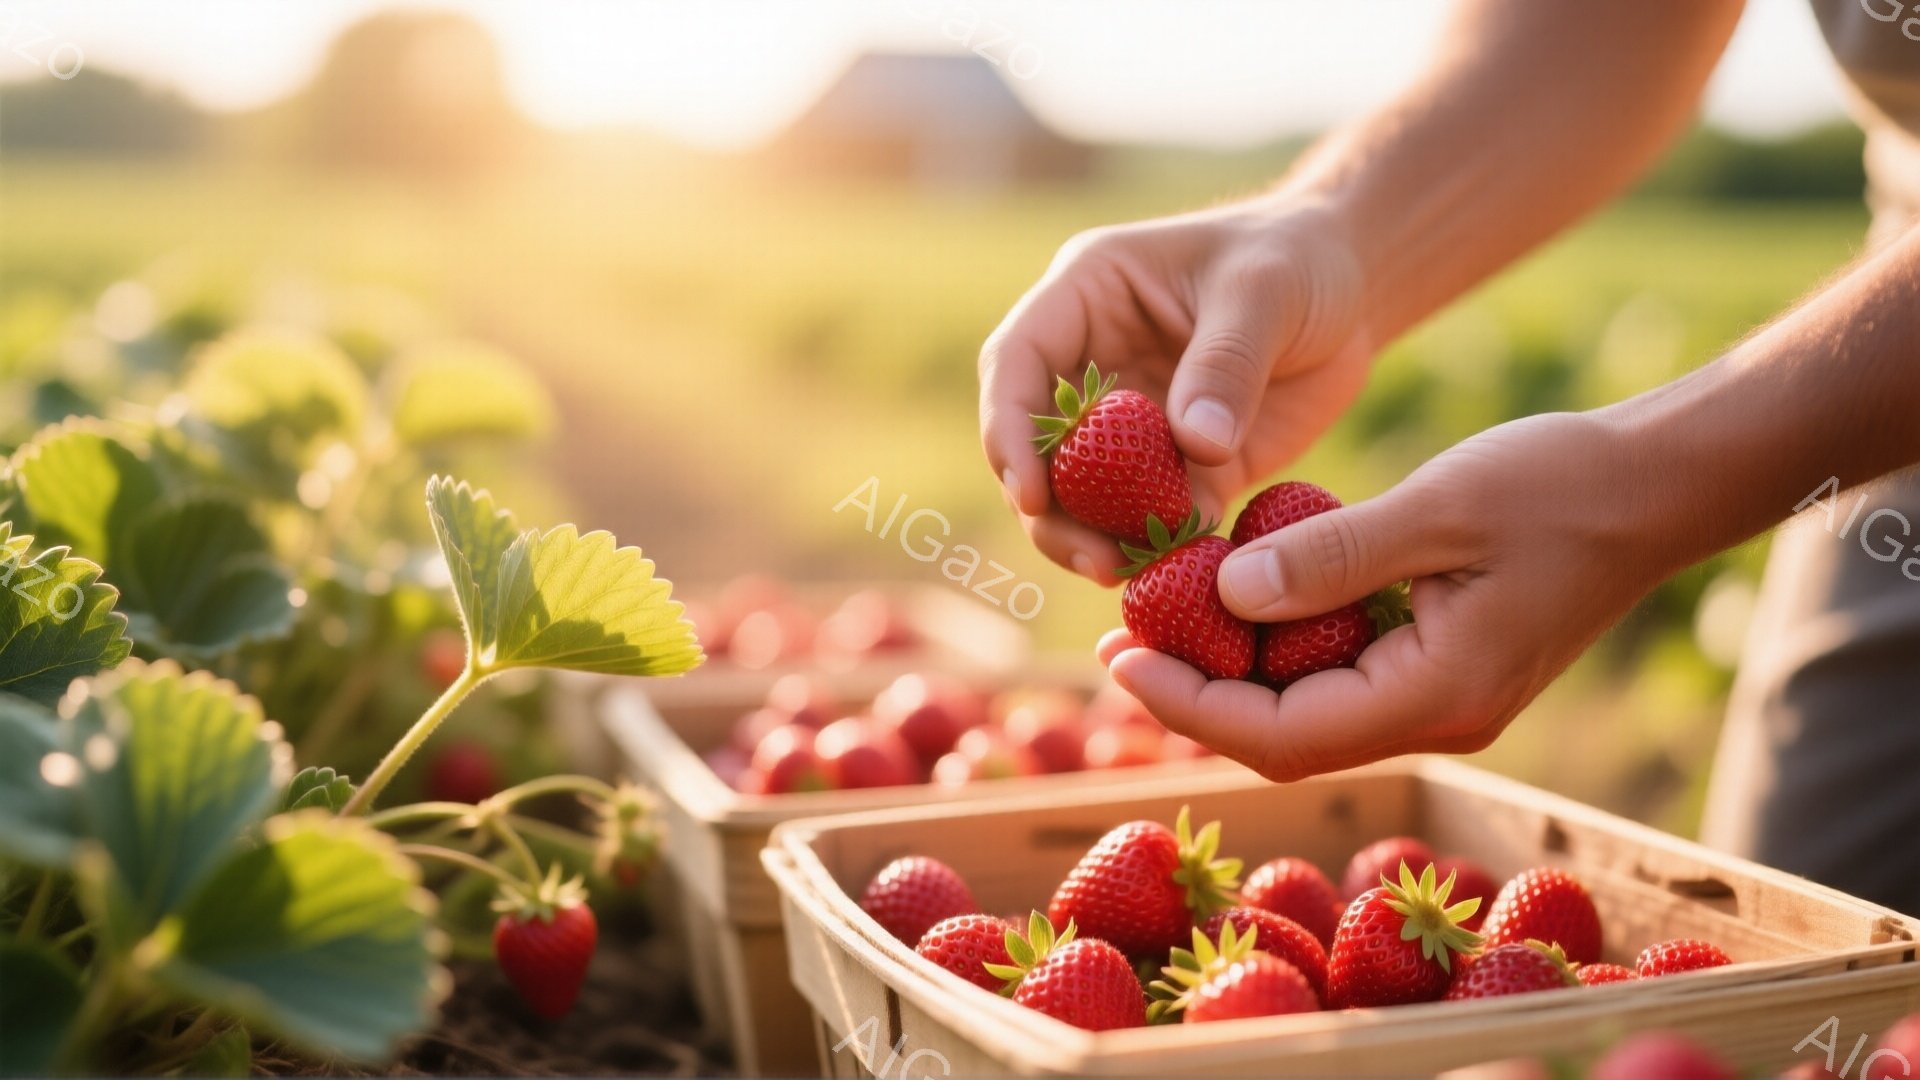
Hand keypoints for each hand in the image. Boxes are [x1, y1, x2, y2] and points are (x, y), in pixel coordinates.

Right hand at [980, 200, 1371, 582]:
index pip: (1016, 364)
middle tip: (1090, 559)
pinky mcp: (1179, 468)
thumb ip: (1226, 364)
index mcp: (1085, 298)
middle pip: (1037, 446)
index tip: (1030, 492)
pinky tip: (1182, 575)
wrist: (1353, 290)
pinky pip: (1153, 518)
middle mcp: (1092, 365)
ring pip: (1085, 496)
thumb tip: (1195, 446)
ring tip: (1124, 576)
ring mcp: (1132, 424)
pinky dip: (1159, 550)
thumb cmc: (1297, 259)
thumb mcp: (1264, 292)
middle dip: (1049, 510)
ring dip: (1095, 539)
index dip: (1009, 430)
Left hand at [1098, 410, 1682, 780]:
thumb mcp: (1437, 507)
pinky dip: (1283, 644)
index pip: (1283, 735)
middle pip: (1287, 736)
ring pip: (1311, 708)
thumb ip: (1332, 556)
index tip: (1116, 657)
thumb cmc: (1559, 485)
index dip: (1190, 705)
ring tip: (1154, 616)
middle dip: (1196, 694)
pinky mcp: (1442, 666)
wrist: (1655, 486)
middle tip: (1115, 637)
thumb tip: (1224, 593)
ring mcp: (1443, 697)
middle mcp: (1437, 716)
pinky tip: (1234, 595)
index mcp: (1437, 695)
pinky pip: (1343, 674)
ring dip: (1233, 670)